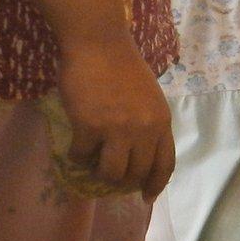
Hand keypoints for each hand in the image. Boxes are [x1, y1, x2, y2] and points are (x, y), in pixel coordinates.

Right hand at [57, 37, 174, 196]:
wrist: (98, 44)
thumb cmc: (123, 66)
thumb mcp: (150, 97)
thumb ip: (148, 123)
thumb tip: (139, 152)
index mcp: (161, 121)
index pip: (165, 164)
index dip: (156, 184)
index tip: (146, 196)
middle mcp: (144, 129)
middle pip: (136, 173)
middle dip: (123, 181)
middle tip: (109, 177)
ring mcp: (117, 129)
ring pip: (110, 173)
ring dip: (100, 173)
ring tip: (92, 164)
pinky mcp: (89, 127)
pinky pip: (82, 157)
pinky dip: (77, 158)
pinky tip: (75, 150)